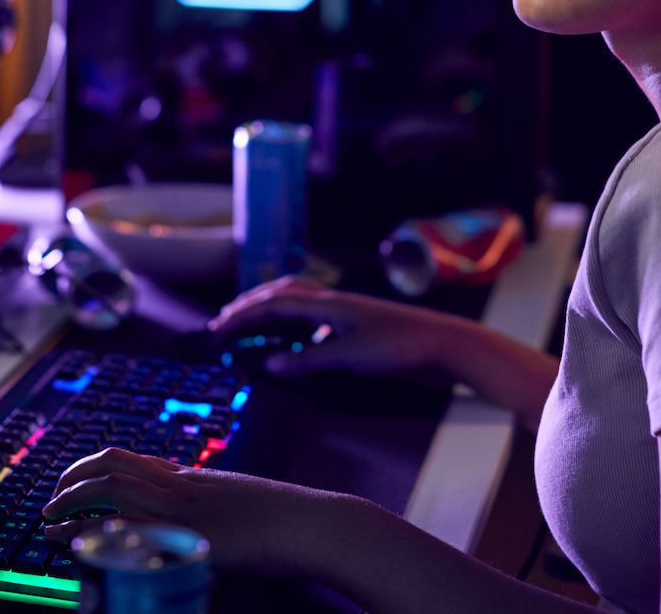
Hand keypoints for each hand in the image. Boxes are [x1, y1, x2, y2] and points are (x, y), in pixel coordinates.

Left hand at [41, 447, 335, 574]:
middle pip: (115, 463)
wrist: (310, 522)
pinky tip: (73, 544)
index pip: (133, 459)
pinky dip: (94, 532)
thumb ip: (211, 503)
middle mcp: (183, 483)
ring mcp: (184, 506)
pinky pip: (130, 526)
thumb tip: (192, 516)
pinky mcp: (187, 534)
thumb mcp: (240, 501)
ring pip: (113, 487)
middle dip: (74, 477)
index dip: (95, 467)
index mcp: (194, 476)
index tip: (73, 483)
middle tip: (51, 499)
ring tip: (46, 519)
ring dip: (71, 501)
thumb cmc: (283, 518)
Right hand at [208, 275, 455, 377]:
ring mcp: (345, 313)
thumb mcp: (350, 357)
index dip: (243, 316)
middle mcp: (333, 303)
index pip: (274, 304)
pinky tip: (293, 343)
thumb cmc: (400, 348)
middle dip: (250, 306)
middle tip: (224, 323)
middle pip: (282, 295)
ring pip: (298, 302)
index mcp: (328, 304)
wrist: (443, 344)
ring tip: (250, 325)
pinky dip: (294, 325)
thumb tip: (270, 365)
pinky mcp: (356, 327)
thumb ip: (309, 360)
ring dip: (270, 310)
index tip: (217, 328)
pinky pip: (313, 319)